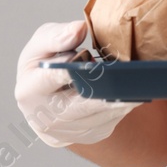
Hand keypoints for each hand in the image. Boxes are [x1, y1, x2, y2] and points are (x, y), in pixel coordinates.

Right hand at [15, 20, 139, 147]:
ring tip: (136, 84)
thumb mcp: (42, 43)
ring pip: (99, 117)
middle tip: (130, 80)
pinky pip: (108, 123)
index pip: (51, 79)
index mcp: (29, 90)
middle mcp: (45, 118)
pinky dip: (120, 109)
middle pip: (80, 106)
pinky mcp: (86, 137)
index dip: (70, 71)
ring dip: (118, 101)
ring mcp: (66, 132)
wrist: (46, 95)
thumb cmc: (45, 63)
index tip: (89, 62)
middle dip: (104, 92)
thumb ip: (57, 35)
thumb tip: (79, 29)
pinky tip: (130, 95)